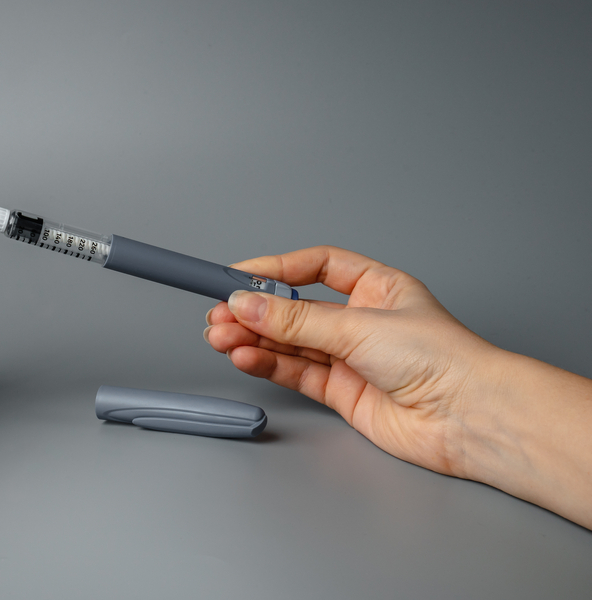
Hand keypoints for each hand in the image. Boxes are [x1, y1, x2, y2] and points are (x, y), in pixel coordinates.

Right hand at [204, 246, 498, 476]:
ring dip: (253, 338)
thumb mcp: (358, 327)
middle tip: (219, 313)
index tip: (237, 275)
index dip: (275, 269)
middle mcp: (361, 321)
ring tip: (220, 336)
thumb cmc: (442, 361)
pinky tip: (243, 356)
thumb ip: (296, 320)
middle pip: (295, 309)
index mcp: (376, 287)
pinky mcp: (342, 392)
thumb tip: (247, 304)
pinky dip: (267, 364)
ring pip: (290, 343)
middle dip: (255, 311)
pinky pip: (295, 372)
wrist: (468, 420)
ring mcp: (350, 358)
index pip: (314, 267)